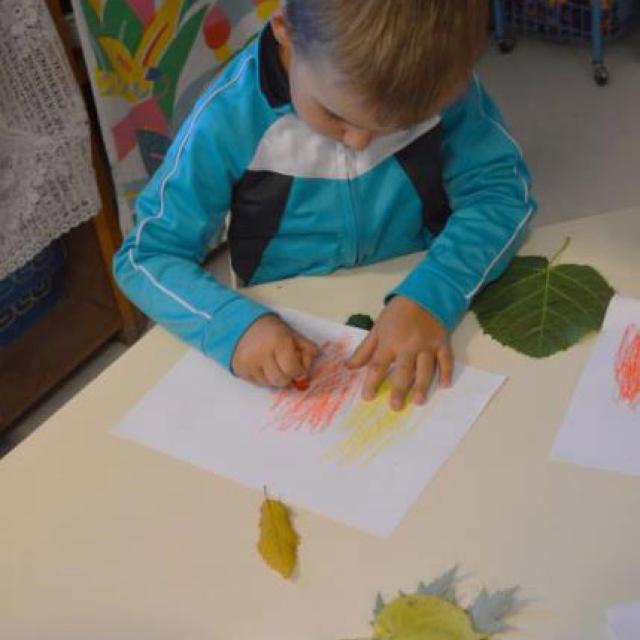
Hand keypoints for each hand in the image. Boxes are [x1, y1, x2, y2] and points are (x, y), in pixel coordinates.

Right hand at [232, 314, 318, 387]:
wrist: (239, 323)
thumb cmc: (269, 328)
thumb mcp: (291, 333)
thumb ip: (306, 348)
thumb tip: (312, 364)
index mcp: (278, 341)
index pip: (293, 370)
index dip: (298, 370)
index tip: (298, 366)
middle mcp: (262, 353)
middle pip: (281, 381)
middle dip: (287, 376)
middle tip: (286, 366)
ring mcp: (249, 363)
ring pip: (269, 384)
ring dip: (275, 378)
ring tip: (272, 363)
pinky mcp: (240, 369)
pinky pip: (257, 383)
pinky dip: (263, 378)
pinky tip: (262, 365)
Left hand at [346, 296, 453, 410]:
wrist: (422, 295)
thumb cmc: (396, 315)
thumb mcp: (377, 329)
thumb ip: (364, 350)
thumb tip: (349, 368)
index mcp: (389, 342)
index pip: (378, 365)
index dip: (371, 382)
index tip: (367, 397)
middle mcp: (409, 345)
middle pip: (403, 371)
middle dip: (399, 390)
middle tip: (395, 407)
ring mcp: (427, 345)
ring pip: (425, 369)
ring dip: (422, 386)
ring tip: (418, 401)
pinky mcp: (442, 343)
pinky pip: (446, 360)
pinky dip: (446, 373)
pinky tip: (444, 386)